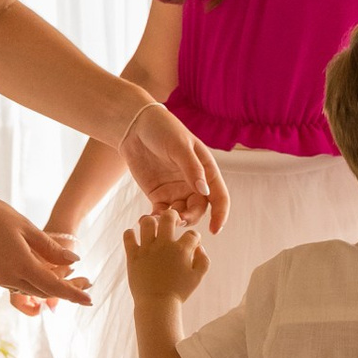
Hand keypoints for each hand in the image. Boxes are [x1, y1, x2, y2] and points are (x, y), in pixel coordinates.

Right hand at [0, 198, 90, 305]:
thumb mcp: (25, 226)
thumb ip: (49, 247)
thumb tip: (74, 260)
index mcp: (20, 265)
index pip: (54, 287)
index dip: (74, 294)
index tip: (90, 299)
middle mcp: (8, 278)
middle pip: (44, 292)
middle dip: (65, 291)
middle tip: (84, 284)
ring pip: (29, 289)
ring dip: (48, 287)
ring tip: (65, 278)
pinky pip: (16, 284)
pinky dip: (31, 282)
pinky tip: (38, 272)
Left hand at [122, 102, 229, 235]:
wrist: (136, 126)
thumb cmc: (163, 129)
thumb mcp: (179, 146)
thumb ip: (192, 168)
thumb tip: (205, 192)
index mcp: (206, 170)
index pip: (219, 197)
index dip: (220, 214)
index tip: (215, 230)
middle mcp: (194, 183)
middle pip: (199, 209)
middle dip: (191, 218)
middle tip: (177, 220)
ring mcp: (176, 191)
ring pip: (182, 214)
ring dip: (174, 221)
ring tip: (159, 220)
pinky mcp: (159, 195)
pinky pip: (162, 213)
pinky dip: (157, 220)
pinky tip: (148, 220)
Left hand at [125, 208, 209, 307]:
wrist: (157, 305)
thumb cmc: (179, 292)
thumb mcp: (198, 277)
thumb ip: (203, 259)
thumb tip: (198, 246)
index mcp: (181, 250)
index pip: (192, 233)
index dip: (194, 237)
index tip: (191, 244)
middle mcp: (164, 245)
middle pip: (168, 216)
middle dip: (172, 216)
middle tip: (171, 222)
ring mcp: (147, 249)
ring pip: (146, 221)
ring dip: (150, 222)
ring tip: (152, 228)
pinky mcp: (133, 256)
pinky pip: (128, 236)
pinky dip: (131, 233)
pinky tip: (136, 237)